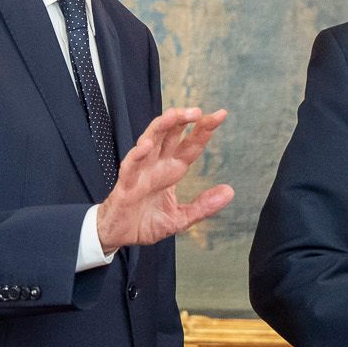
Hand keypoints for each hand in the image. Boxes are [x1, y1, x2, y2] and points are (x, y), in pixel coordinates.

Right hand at [95, 108, 233, 250]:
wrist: (119, 235)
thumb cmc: (145, 222)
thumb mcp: (180, 218)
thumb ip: (203, 206)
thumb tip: (229, 192)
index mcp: (171, 170)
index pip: (190, 145)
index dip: (203, 130)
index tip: (220, 115)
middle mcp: (157, 165)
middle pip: (171, 135)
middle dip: (183, 120)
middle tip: (197, 111)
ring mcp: (141, 171)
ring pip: (150, 141)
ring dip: (161, 127)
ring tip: (174, 115)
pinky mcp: (126, 183)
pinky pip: (131, 165)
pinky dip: (137, 154)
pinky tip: (146, 145)